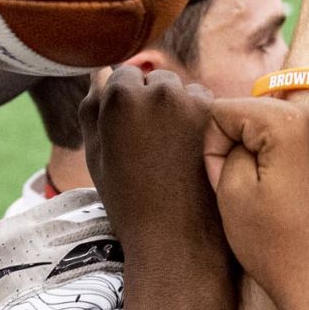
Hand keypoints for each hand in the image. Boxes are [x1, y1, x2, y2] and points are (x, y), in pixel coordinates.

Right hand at [80, 67, 224, 279]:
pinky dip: (200, 119)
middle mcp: (157, 92)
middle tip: (152, 143)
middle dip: (152, 100)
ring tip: (171, 149)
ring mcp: (190, 102)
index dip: (125, 104)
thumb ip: (92, 107)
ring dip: (178, 106)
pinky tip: (190, 151)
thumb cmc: (128, 200)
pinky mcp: (216, 117)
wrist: (174, 237)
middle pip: (154, 79)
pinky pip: (205, 104)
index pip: (122, 75)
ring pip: (181, 89)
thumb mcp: (96, 155)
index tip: (130, 132)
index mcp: (120, 97)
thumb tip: (102, 72)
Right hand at [203, 96, 308, 303]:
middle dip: (241, 147)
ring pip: (276, 128)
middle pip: (254, 114)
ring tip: (274, 197)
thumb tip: (240, 133)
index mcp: (290, 121)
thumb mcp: (231, 191)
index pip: (224, 110)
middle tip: (252, 194)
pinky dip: (289, 162)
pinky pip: (302, 143)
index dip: (213, 148)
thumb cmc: (277, 247)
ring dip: (265, 154)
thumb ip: (226, 145)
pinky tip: (294, 196)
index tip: (228, 185)